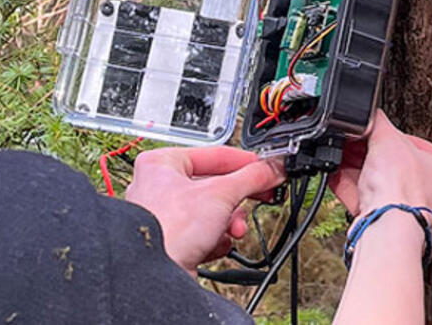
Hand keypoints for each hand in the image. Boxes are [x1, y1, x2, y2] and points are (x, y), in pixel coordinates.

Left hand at [122, 146, 283, 270]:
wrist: (157, 276)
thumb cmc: (169, 229)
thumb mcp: (222, 193)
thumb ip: (253, 177)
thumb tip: (274, 168)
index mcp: (161, 164)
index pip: (215, 155)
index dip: (246, 163)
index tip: (268, 169)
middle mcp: (158, 187)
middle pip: (215, 185)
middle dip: (238, 199)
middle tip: (262, 196)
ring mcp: (165, 217)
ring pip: (212, 211)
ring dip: (228, 222)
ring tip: (234, 229)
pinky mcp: (173, 242)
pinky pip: (204, 234)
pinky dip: (215, 239)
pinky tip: (215, 244)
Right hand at [330, 111, 431, 256]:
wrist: (386, 230)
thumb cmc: (402, 190)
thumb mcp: (387, 139)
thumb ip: (379, 123)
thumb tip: (370, 116)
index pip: (429, 151)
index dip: (399, 143)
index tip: (382, 141)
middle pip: (412, 176)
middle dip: (383, 163)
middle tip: (363, 152)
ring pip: (398, 197)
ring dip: (371, 180)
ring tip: (350, 165)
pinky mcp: (411, 244)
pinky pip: (387, 215)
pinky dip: (366, 200)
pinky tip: (346, 185)